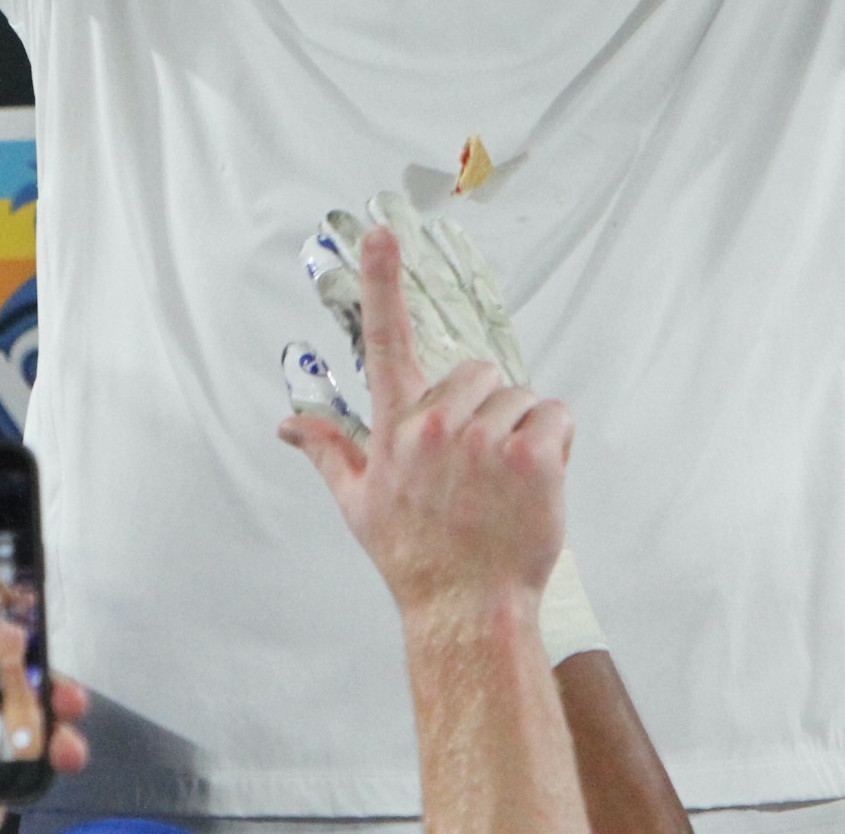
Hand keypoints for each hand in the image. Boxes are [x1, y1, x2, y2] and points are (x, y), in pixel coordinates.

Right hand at [280, 226, 571, 625]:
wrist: (467, 611)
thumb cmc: (416, 559)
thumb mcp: (359, 505)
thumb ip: (327, 452)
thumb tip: (286, 425)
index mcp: (396, 428)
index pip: (384, 340)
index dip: (382, 282)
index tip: (382, 233)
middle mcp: (436, 425)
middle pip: (480, 374)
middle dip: (487, 410)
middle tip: (479, 468)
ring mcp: (486, 440)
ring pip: (521, 397)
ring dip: (522, 432)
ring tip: (505, 487)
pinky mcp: (533, 457)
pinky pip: (556, 416)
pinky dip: (558, 443)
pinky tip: (538, 484)